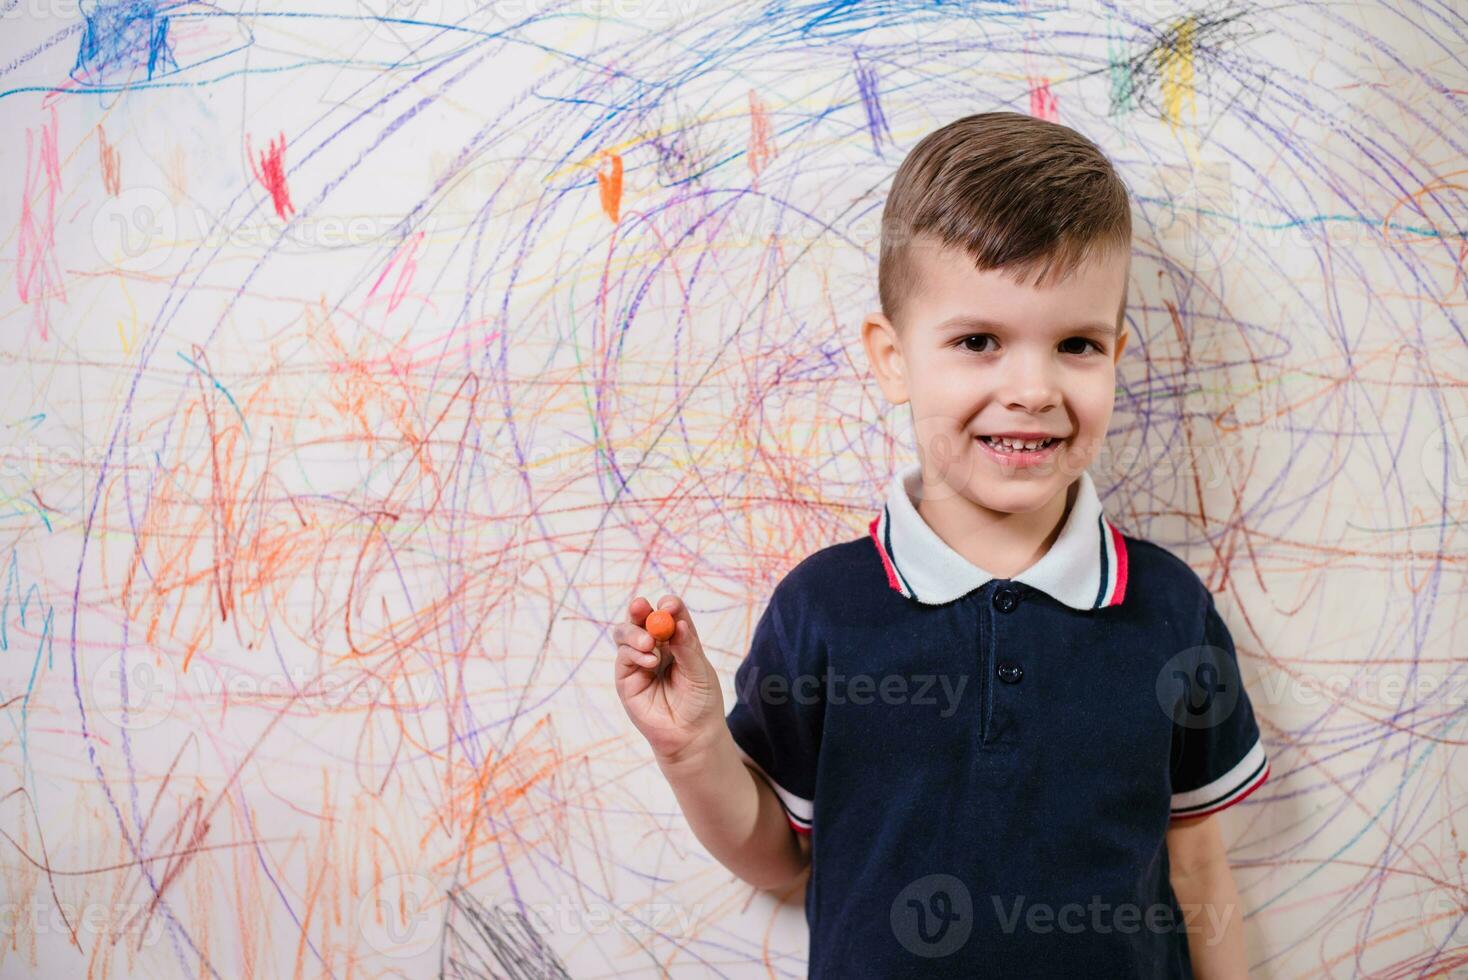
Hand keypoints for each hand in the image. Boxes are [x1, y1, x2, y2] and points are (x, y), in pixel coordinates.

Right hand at [613, 595, 725, 765]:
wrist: (691, 736)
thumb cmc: (701, 702)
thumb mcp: (700, 672)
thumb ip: (688, 648)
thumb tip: (677, 623)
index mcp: (678, 639)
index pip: (670, 613)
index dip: (668, 605)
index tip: (670, 605)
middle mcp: (656, 645)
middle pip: (642, 617)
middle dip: (639, 609)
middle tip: (641, 606)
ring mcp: (638, 660)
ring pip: (626, 633)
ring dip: (635, 633)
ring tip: (650, 645)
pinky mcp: (626, 678)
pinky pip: (623, 656)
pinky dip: (635, 653)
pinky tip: (651, 662)